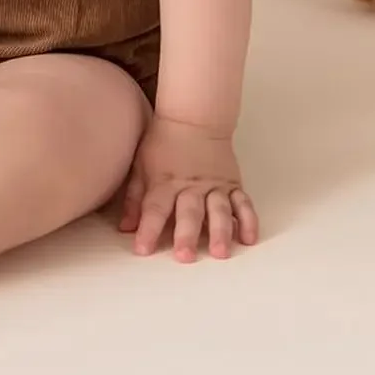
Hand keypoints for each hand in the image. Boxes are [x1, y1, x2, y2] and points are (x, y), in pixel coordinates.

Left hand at [119, 116, 257, 261]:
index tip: (142, 250)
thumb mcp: (141, 165)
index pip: (155, 208)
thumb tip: (125, 228)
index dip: (148, 229)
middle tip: (185, 257)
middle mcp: (191, 186)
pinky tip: (249, 239)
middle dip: (186, 235)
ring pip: (219, 210)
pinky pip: (243, 203)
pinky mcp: (233, 184)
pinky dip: (248, 221)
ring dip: (220, 232)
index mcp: (165, 181)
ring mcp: (215, 185)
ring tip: (220, 252)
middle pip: (189, 212)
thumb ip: (134, 197)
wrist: (193, 117)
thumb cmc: (162, 143)